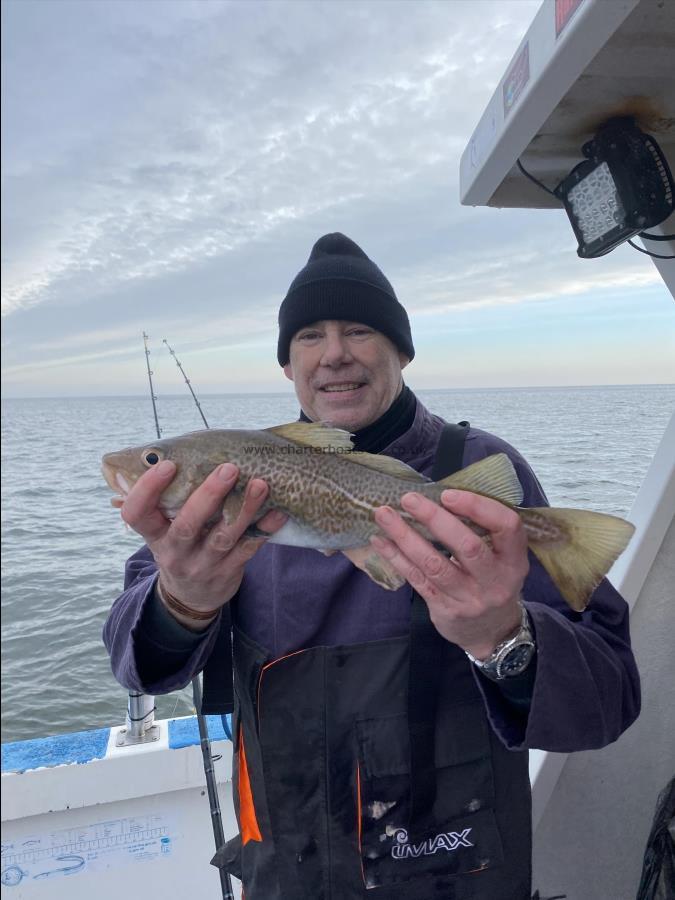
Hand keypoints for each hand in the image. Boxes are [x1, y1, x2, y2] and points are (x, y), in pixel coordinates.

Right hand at [116, 460, 285, 625]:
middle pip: (187, 525)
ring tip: (260, 484)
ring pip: (224, 537)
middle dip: (208, 495)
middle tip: (228, 469)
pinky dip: (265, 528)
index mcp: (154, 534)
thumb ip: (169, 500)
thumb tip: (180, 451)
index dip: (148, 489)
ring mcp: (203, 564)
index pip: (137, 514)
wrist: (191, 597)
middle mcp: (175, 552)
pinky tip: (279, 511)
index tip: (167, 465)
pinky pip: (249, 548)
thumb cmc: (179, 546)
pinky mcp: (229, 571)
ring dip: (244, 509)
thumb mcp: (162, 530)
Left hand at [371, 489, 528, 658]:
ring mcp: (469, 598)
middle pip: (467, 546)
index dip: (478, 507)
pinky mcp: (444, 609)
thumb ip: (482, 533)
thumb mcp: (503, 560)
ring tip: (384, 514)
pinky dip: (396, 557)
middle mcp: (495, 581)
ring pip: (434, 564)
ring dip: (406, 536)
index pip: (507, 527)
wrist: (492, 632)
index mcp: (514, 560)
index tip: (448, 495)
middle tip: (409, 499)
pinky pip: (417, 579)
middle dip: (435, 519)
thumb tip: (439, 497)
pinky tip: (380, 540)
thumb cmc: (492, 581)